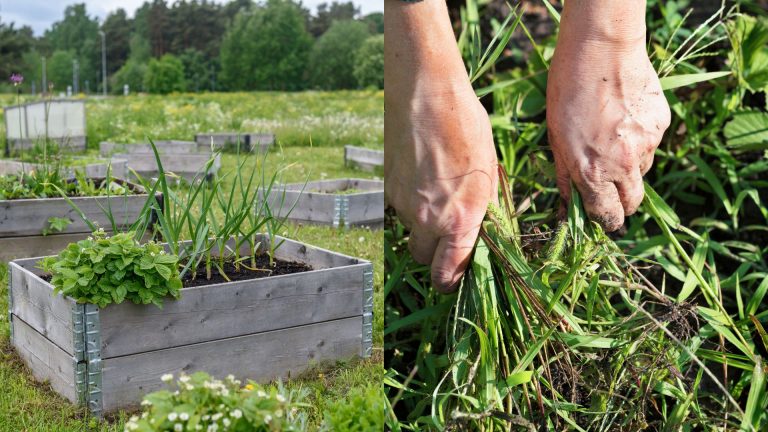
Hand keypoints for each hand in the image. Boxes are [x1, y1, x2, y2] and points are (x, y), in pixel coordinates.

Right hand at [385, 84, 496, 292]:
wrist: (425, 95)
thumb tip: (479, 233)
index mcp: (461, 217)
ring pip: (411, 235)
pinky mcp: (389, 190)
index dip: (452, 282)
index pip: (449, 273)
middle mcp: (429, 218)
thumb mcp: (489, 171)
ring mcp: (405, 205)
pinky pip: (401, 212)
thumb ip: (482, 210)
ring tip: (437, 200)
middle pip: (425, 260)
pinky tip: (423, 180)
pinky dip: (411, 207)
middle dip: (436, 256)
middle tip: (449, 237)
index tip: (455, 277)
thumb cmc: (466, 126)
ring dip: (423, 230)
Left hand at [546, 0, 670, 230]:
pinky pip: (651, 144)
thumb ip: (566, 176)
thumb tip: (568, 205)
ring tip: (611, 137)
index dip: (604, 220)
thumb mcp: (555, 138)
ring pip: (642, 172)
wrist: (601, 51)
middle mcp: (624, 165)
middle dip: (621, 203)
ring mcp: (647, 145)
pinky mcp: (661, 125)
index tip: (601, 216)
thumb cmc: (567, 93)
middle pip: (632, 203)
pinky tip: (624, 117)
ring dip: (629, 167)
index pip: (608, 217)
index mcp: (592, 173)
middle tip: (609, 188)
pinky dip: (639, 140)